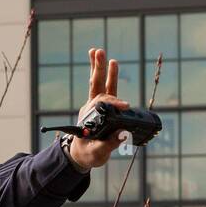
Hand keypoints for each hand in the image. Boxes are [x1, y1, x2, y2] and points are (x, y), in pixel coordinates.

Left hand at [67, 48, 129, 170]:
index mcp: (89, 119)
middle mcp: (91, 109)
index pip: (103, 105)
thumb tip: (122, 134)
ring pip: (97, 84)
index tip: (125, 106)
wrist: (80, 155)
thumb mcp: (97, 153)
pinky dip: (107, 76)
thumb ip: (109, 145)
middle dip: (97, 69)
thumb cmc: (88, 154)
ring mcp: (95, 106)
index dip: (114, 103)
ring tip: (99, 51)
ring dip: (99, 67)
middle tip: (98, 52)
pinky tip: (111, 63)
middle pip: (95, 85)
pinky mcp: (100, 107)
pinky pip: (104, 89)